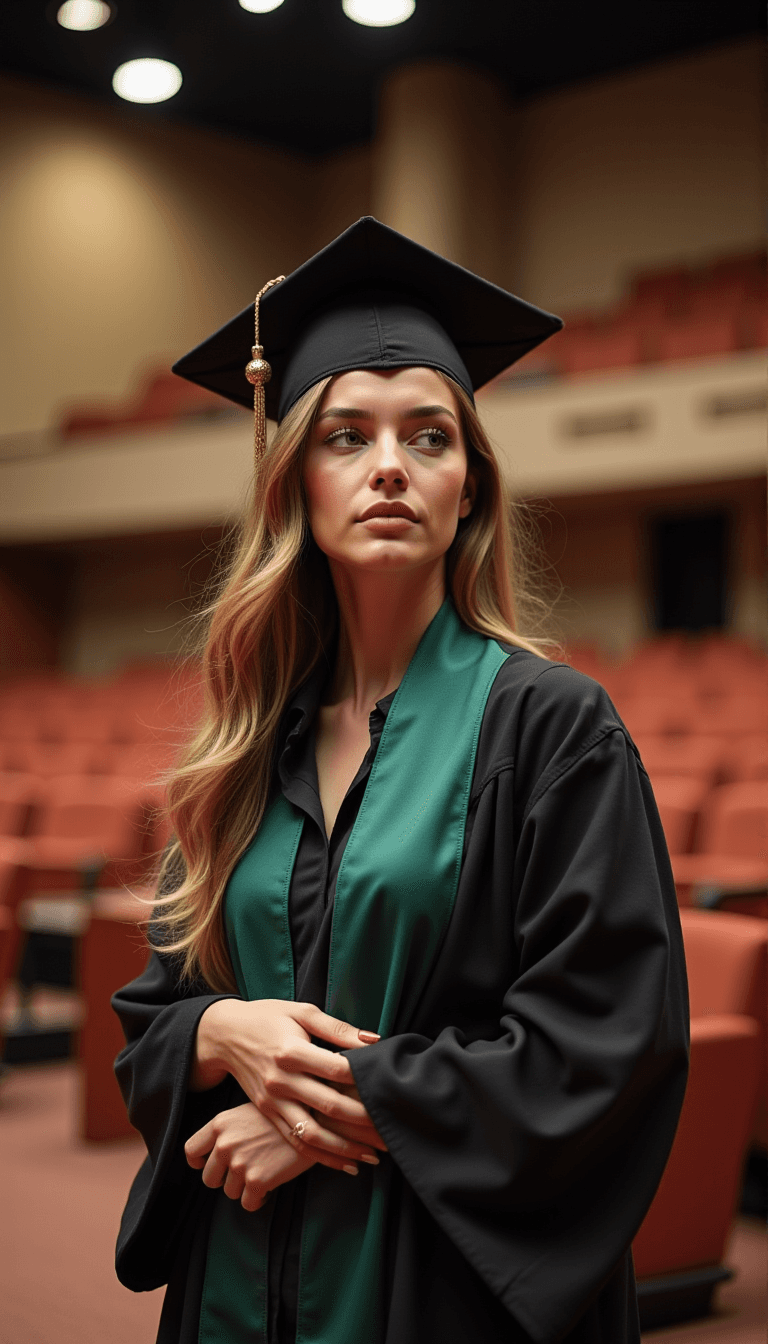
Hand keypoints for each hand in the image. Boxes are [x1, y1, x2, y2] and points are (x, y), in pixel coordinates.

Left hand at [185, 1101, 357, 1211]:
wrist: (314, 1118)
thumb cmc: (283, 1112)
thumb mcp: (249, 1111)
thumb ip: (229, 1130)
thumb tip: (217, 1152)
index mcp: (220, 1124)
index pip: (191, 1150)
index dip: (199, 1162)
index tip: (213, 1165)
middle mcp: (225, 1143)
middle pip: (209, 1178)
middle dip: (225, 1179)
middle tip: (244, 1172)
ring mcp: (240, 1162)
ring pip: (230, 1192)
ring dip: (244, 1189)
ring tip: (261, 1175)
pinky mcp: (257, 1180)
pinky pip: (248, 1203)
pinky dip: (258, 1199)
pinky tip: (269, 1187)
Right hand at [192, 998, 387, 1165]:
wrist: (225, 1035)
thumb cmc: (268, 1017)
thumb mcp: (301, 1011)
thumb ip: (338, 1028)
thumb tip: (373, 1040)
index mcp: (291, 1051)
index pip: (336, 1070)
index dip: (363, 1079)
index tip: (386, 1088)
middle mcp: (281, 1081)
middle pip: (329, 1106)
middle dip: (364, 1122)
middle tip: (391, 1130)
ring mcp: (272, 1102)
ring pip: (313, 1134)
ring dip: (345, 1149)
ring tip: (373, 1156)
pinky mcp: (267, 1113)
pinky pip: (296, 1141)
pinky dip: (322, 1156)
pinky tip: (346, 1164)